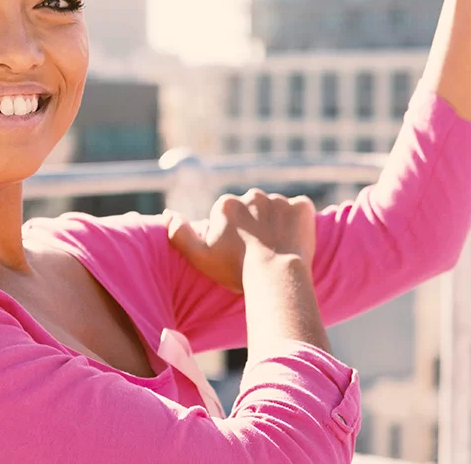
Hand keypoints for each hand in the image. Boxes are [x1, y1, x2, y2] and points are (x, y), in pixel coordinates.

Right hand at [166, 189, 316, 293]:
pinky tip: (296, 241)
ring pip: (277, 210)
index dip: (233, 235)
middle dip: (255, 225)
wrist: (276, 276)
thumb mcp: (199, 256)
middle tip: (260, 252)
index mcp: (226, 204)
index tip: (239, 253)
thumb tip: (167, 213)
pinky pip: (301, 210)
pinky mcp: (302, 206)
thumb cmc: (236, 269)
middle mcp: (252, 195)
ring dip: (277, 223)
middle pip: (253, 209)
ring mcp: (279, 199)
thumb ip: (179, 233)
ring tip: (279, 249)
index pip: (229, 216)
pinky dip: (300, 222)